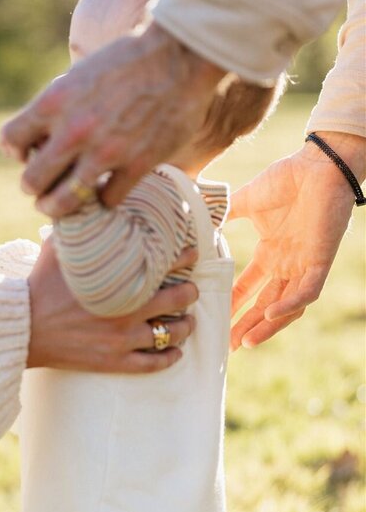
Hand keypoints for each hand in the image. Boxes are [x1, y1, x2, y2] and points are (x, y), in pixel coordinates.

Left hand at [0, 23, 224, 214]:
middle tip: (42, 187)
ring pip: (63, 203)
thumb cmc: (127, 59)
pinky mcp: (137, 165)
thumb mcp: (79, 74)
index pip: (10, 140)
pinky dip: (104, 199)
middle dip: (34, 187)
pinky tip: (106, 190)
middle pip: (31, 181)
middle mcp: (74, 130)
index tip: (26, 153)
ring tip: (60, 206)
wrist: (178, 56)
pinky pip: (107, 200)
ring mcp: (105, 152)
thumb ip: (58, 105)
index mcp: (54, 102)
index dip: (16, 151)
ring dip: (58, 207)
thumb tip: (40, 134)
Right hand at [27, 240, 197, 373]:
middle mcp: (127, 310)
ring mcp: (123, 339)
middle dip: (189, 292)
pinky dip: (169, 358)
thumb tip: (86, 199)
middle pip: (178, 299)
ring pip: (171, 334)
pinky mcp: (114, 361)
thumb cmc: (38, 285)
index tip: (192, 253)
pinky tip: (174, 352)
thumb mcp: (59, 248)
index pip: (165, 264)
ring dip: (184, 326)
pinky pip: (153, 364)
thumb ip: (80, 228)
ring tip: (187, 322)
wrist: (21, 327)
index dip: (184, 257)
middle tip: (190, 289)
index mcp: (119, 280)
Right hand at [228, 133, 363, 348]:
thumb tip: (193, 219)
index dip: (233, 306)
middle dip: (246, 326)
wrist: (317, 164)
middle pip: (265, 305)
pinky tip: (270, 314)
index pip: (248, 287)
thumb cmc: (286, 178)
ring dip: (267, 326)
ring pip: (286, 307)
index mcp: (271, 253)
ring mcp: (304, 264)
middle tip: (227, 347)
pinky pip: (307, 292)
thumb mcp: (246, 201)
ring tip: (246, 341)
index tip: (214, 322)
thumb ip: (223, 214)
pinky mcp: (319, 260)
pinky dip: (290, 305)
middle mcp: (287, 264)